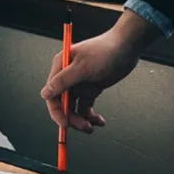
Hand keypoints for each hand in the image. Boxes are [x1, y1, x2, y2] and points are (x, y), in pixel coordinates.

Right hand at [39, 13, 157, 132]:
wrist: (128, 46)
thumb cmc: (106, 51)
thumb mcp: (83, 68)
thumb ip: (62, 81)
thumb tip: (45, 93)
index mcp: (60, 68)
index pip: (52, 94)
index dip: (57, 111)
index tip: (64, 124)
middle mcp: (67, 77)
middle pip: (63, 103)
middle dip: (71, 117)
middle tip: (83, 126)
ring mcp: (79, 83)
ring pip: (74, 107)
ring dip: (81, 119)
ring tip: (92, 126)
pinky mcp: (91, 88)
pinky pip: (86, 106)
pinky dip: (91, 115)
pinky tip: (99, 121)